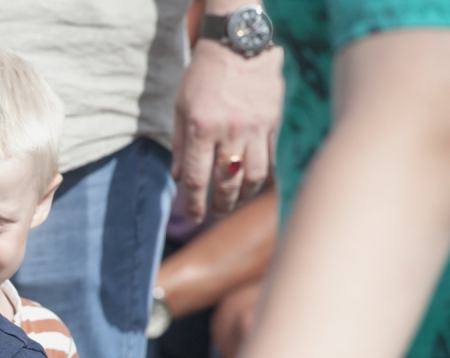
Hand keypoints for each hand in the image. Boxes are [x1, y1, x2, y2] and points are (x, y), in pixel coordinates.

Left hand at [172, 40, 283, 223]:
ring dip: (243, 196)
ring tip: (235, 201)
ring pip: (253, 176)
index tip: (193, 217)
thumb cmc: (203, 76)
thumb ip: (180, 144)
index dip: (194, 205)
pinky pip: (272, 158)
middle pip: (226, 183)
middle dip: (219, 206)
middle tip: (214, 213)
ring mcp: (254, 127)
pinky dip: (263, 176)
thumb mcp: (181, 107)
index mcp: (201, 129)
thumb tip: (179, 178)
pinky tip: (255, 183)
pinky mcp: (274, 121)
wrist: (238, 45)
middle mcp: (229, 131)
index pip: (197, 179)